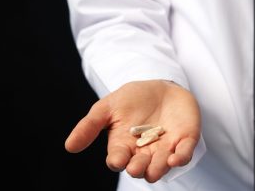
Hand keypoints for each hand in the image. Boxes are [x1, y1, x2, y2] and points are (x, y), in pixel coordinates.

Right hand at [65, 80, 200, 182]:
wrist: (160, 86)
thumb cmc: (131, 99)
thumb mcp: (107, 107)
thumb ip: (90, 125)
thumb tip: (69, 146)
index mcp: (123, 146)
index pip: (118, 160)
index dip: (117, 161)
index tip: (117, 159)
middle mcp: (143, 152)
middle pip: (140, 168)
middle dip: (138, 168)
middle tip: (137, 165)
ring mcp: (165, 148)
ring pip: (161, 166)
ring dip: (159, 167)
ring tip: (156, 165)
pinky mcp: (184, 140)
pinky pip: (184, 154)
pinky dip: (180, 158)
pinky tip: (175, 158)